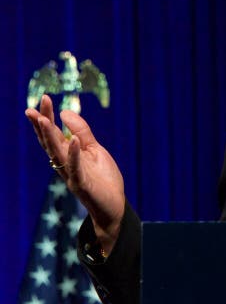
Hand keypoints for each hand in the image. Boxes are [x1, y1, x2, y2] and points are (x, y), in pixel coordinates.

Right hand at [25, 94, 125, 252]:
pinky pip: (75, 168)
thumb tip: (65, 112)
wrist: (114, 205)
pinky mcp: (81, 184)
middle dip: (41, 124)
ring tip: (43, 119)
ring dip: (49, 137)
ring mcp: (71, 174)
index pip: (53, 133)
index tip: (43, 98)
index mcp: (67, 154)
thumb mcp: (94, 150)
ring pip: (56, 153)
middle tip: (33, 107)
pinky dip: (74, 154)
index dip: (47, 117)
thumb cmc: (103, 178)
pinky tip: (73, 140)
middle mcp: (64, 164)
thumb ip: (82, 132)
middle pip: (49, 141)